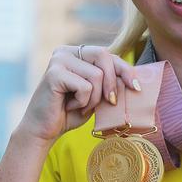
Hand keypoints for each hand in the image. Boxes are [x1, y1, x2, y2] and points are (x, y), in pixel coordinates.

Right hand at [18, 45, 140, 142]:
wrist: (44, 130)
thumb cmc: (71, 112)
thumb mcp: (96, 94)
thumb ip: (110, 82)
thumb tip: (135, 79)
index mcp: (76, 52)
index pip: (108, 54)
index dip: (125, 69)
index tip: (137, 87)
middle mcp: (66, 51)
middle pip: (104, 56)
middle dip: (113, 82)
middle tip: (111, 102)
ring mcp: (58, 60)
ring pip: (97, 75)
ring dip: (94, 98)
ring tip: (81, 106)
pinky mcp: (54, 73)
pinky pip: (86, 87)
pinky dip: (83, 102)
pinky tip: (70, 106)